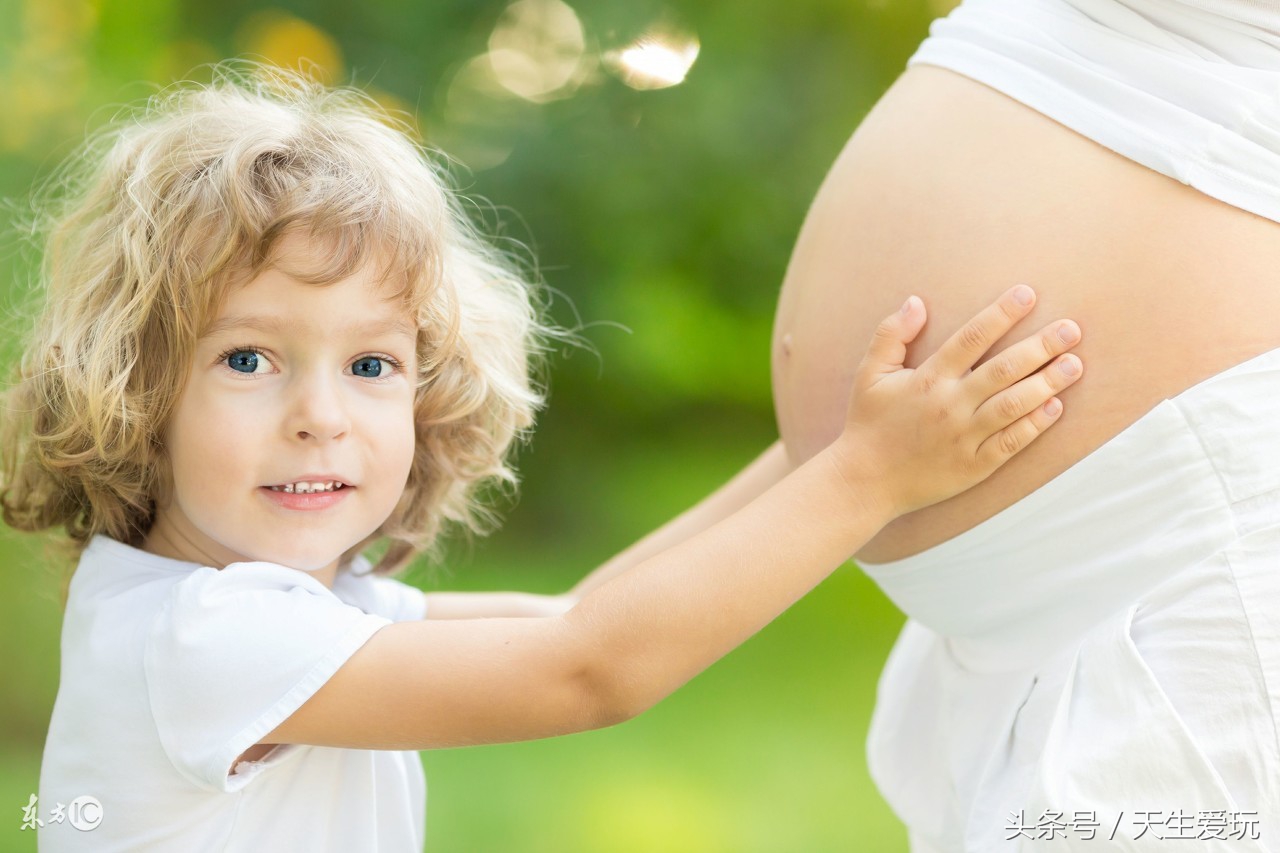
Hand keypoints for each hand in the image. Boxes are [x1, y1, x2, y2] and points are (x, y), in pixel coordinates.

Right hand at [832, 285, 1081, 515]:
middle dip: (1041, 346)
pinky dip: (1036, 425)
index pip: (972, 338)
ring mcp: (965, 437)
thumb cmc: (868, 423)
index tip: (1028, 294)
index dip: (1002, 313)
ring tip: (1075, 365)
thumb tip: (916, 302)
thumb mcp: (868, 374)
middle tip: (1072, 329)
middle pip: (1004, 369)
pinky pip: (1011, 442)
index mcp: (928, 378)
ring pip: (1014, 405)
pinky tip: (1057, 407)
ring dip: (1048, 382)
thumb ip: (891, 335)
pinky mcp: (974, 466)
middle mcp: (950, 405)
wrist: (865, 481)